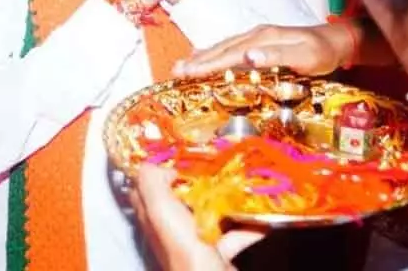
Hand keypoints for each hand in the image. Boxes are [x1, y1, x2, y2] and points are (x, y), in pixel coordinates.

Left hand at [130, 165, 263, 270]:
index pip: (146, 188)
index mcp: (154, 216)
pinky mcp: (217, 254)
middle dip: (196, 181)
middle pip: (180, 198)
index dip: (158, 169)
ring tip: (240, 184)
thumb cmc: (184, 247)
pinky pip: (235, 235)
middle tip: (213, 163)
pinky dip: (250, 226)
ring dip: (226, 201)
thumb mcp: (160, 209)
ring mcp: (195, 242)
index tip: (177, 153)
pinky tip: (261, 217)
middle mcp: (171, 229)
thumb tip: (155, 163)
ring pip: (209, 215)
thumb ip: (151, 182)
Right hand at [172, 22, 354, 78]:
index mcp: (263, 39)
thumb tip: (247, 57)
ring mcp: (257, 37)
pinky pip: (231, 48)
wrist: (336, 41)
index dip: (207, 64)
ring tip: (183, 65)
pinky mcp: (260, 42)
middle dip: (198, 60)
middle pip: (222, 48)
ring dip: (203, 56)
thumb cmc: (322, 52)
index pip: (230, 54)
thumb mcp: (304, 56)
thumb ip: (276, 55)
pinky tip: (207, 58)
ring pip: (224, 47)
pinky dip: (215, 53)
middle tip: (175, 70)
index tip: (188, 72)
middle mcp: (256, 35)